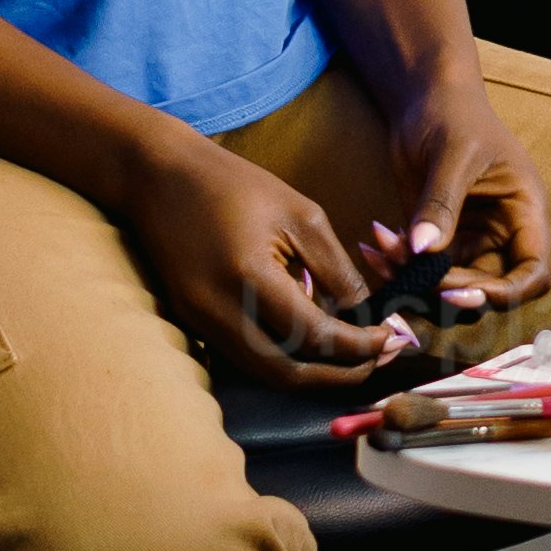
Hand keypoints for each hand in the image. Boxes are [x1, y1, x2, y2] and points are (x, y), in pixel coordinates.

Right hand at [125, 127, 406, 391]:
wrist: (159, 175)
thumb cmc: (234, 184)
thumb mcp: (300, 214)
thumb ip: (336, 270)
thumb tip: (368, 316)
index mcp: (248, 278)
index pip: (313, 335)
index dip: (358, 345)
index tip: (391, 337)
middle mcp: (218, 312)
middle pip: (288, 374)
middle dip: (339, 374)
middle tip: (378, 358)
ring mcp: (200, 322)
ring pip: (266, 373)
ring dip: (313, 373)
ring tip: (353, 355)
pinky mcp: (194, 323)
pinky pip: (247, 358)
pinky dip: (285, 359)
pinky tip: (312, 340)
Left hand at [366, 52, 550, 330]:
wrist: (423, 100)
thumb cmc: (454, 114)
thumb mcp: (452, 154)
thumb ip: (441, 203)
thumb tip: (423, 250)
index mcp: (524, 214)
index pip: (532, 274)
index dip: (506, 293)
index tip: (464, 290)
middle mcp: (501, 236)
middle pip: (488, 290)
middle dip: (447, 289)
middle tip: (409, 269)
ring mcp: (468, 241)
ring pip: (449, 288)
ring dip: (414, 281)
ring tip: (381, 249)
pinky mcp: (437, 241)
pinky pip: (420, 272)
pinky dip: (396, 267)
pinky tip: (374, 244)